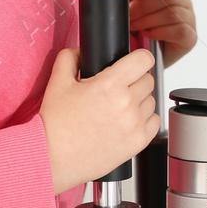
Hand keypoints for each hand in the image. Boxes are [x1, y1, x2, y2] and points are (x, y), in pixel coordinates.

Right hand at [39, 46, 157, 193]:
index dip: (139, 58)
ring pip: (151, 101)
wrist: (52, 156)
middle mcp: (126, 103)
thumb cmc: (54, 124)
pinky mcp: (138, 142)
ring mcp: (134, 124)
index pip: (143, 59)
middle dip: (135, 80)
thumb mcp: (58, 83)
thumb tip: (81, 50)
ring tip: (118, 108)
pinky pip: (154, 122)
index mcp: (110, 85)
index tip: (134, 63)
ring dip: (139, 101)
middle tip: (118, 89)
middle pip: (148, 80)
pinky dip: (144, 120)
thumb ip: (70, 58)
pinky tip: (126, 122)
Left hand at [128, 0, 196, 66]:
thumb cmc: (136, 27)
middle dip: (144, 5)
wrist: (139, 54)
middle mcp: (181, 0)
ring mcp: (188, 18)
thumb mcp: (130, 3)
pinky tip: (148, 34)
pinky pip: (179, 29)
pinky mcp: (189, 37)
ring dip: (148, 19)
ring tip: (134, 26)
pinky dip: (159, 32)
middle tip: (130, 14)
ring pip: (172, 11)